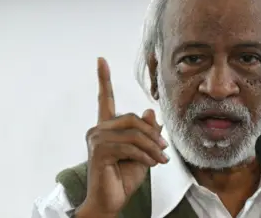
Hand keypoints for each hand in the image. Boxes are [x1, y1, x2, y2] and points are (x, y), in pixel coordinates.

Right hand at [77, 57, 168, 217]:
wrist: (111, 201)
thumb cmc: (124, 177)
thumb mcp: (143, 152)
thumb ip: (146, 132)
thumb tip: (151, 112)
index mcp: (106, 127)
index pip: (105, 99)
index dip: (103, 79)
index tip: (101, 60)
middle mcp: (98, 129)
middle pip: (133, 119)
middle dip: (153, 134)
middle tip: (164, 150)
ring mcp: (96, 139)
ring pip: (134, 134)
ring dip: (152, 148)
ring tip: (160, 160)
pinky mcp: (99, 151)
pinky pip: (130, 146)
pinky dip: (145, 155)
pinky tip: (152, 164)